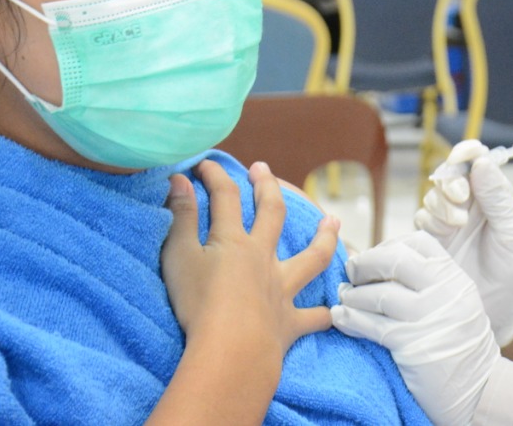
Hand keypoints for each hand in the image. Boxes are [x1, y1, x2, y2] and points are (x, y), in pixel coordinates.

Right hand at [161, 160, 339, 371]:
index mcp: (234, 241)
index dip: (215, 176)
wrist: (232, 349)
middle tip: (263, 170)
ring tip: (333, 221)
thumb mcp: (179, 257)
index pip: (225, 198)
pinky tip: (332, 312)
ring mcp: (281, 288)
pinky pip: (313, 317)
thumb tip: (179, 179)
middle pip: (272, 214)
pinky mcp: (290, 321)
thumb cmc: (199, 304)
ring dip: (324, 238)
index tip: (205, 163)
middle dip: (267, 187)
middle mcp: (263, 258)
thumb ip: (180, 218)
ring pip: (311, 258)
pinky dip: (323, 314)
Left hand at [331, 231, 499, 425]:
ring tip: (343, 296)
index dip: (388, 245)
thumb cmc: (458, 342)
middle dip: (365, 263)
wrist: (479, 387)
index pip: (417, 243)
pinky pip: (372, 325)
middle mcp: (445, 291)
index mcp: (454, 276)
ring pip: (380, 294)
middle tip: (350, 270)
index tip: (373, 256)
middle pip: (394, 260)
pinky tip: (340, 317)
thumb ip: (428, 280)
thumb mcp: (455, 300)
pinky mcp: (411, 344)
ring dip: (353, 294)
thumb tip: (379, 261)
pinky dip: (350, 319)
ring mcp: (429, 316)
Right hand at [415, 142, 512, 345]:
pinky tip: (442, 235)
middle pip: (447, 177)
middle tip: (462, 200)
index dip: (465, 153)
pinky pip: (420, 223)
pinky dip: (428, 222)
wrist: (510, 313)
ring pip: (431, 198)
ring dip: (441, 204)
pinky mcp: (432, 246)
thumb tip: (482, 162)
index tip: (463, 157)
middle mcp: (468, 206)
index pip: (473, 162)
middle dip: (450, 182)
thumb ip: (498, 197)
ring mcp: (449, 226)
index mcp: (491, 195)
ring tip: (457, 225)